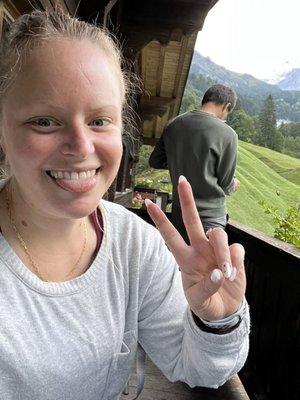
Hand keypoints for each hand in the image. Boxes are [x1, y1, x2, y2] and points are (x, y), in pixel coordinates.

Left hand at [145, 176, 245, 320]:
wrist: (224, 311)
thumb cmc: (205, 302)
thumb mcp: (198, 301)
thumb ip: (206, 288)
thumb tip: (218, 274)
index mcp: (185, 259)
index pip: (170, 236)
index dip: (160, 220)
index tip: (148, 203)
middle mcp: (199, 249)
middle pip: (192, 220)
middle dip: (187, 200)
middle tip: (181, 180)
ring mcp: (217, 250)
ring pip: (219, 234)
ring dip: (222, 252)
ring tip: (226, 274)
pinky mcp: (234, 255)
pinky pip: (237, 248)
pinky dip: (236, 260)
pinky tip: (234, 274)